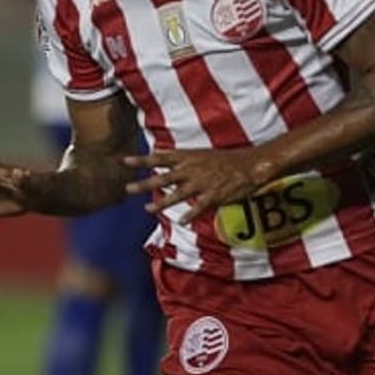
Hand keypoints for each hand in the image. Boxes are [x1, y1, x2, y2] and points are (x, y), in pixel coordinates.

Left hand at [123, 148, 280, 223]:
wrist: (250, 165)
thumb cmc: (226, 160)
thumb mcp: (201, 154)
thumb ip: (181, 158)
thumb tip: (161, 156)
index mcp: (189, 157)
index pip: (160, 157)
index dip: (142, 159)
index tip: (124, 161)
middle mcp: (192, 169)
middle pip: (163, 177)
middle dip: (144, 184)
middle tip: (127, 189)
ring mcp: (202, 183)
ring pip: (177, 194)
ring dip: (161, 203)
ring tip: (147, 209)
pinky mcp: (214, 195)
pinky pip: (199, 206)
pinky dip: (189, 214)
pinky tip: (180, 220)